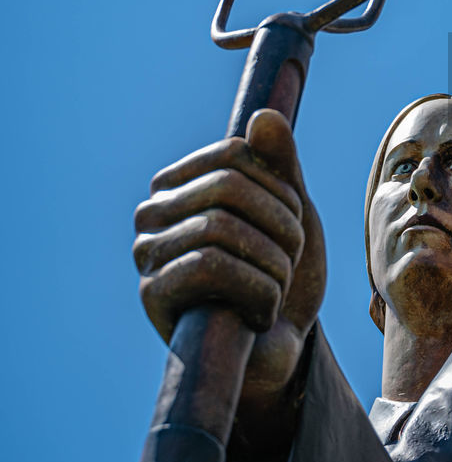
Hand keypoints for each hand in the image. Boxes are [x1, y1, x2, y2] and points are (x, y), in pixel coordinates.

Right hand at [133, 109, 326, 442]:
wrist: (280, 346)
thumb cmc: (282, 274)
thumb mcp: (293, 212)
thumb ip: (281, 165)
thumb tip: (264, 115)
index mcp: (183, 184)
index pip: (236, 152)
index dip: (281, 188)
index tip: (292, 222)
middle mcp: (153, 213)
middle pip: (230, 186)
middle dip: (282, 227)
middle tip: (290, 261)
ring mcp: (148, 253)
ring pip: (221, 227)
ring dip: (274, 263)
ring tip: (276, 289)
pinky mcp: (153, 295)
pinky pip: (209, 267)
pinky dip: (258, 291)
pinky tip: (260, 313)